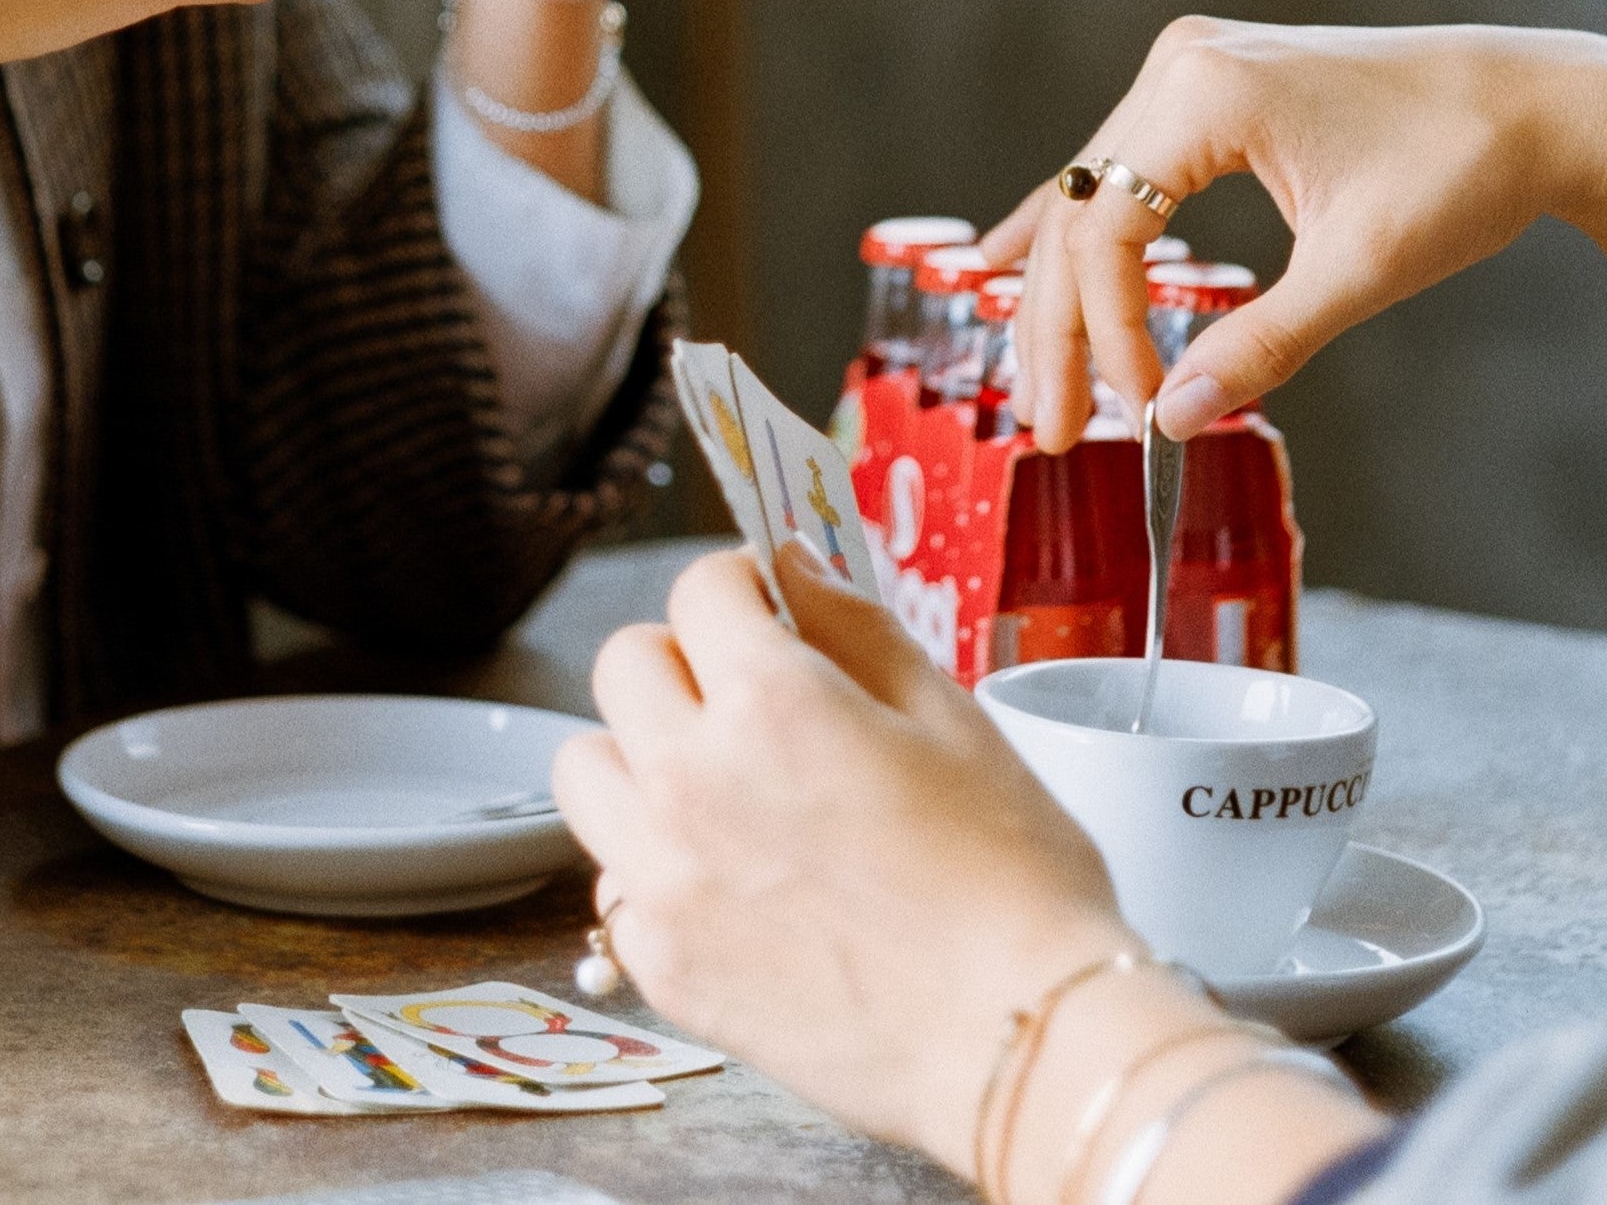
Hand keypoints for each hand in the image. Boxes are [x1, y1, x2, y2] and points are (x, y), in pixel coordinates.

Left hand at [552, 544, 1133, 1171]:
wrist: (1019, 1038)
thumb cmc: (1012, 880)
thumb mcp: (954, 718)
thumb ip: (855, 627)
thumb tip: (793, 568)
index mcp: (771, 702)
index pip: (701, 589)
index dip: (744, 586)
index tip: (770, 610)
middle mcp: (691, 781)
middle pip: (624, 665)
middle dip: (684, 658)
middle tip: (748, 693)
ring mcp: (663, 880)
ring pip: (587, 769)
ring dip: (640, 756)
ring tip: (719, 786)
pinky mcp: (662, 965)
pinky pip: (611, 883)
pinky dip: (653, 868)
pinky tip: (728, 882)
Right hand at [991, 18, 1606, 450]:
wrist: (1543, 103)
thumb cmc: (1464, 169)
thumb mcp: (1360, 270)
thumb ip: (1259, 346)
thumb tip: (1172, 422)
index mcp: (1206, 89)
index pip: (1106, 231)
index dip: (1109, 336)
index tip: (1142, 412)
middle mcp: (1184, 63)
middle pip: (1079, 211)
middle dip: (1062, 329)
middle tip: (1054, 430)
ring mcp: (1196, 67)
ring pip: (1093, 194)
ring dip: (1070, 293)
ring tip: (1044, 385)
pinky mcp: (1219, 86)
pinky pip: (1126, 169)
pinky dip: (1085, 231)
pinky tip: (1009, 263)